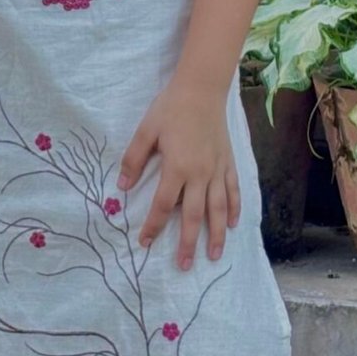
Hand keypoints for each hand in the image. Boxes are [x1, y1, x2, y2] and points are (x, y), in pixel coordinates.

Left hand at [118, 76, 241, 269]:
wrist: (202, 89)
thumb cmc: (170, 109)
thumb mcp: (145, 131)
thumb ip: (133, 160)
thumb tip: (121, 187)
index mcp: (177, 167)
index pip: (162, 205)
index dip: (153, 226)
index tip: (146, 243)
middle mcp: (201, 174)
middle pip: (194, 215)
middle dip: (188, 243)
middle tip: (184, 266)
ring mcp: (218, 169)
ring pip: (219, 209)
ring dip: (217, 234)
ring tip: (215, 255)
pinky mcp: (229, 162)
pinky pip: (234, 191)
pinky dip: (235, 209)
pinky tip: (234, 224)